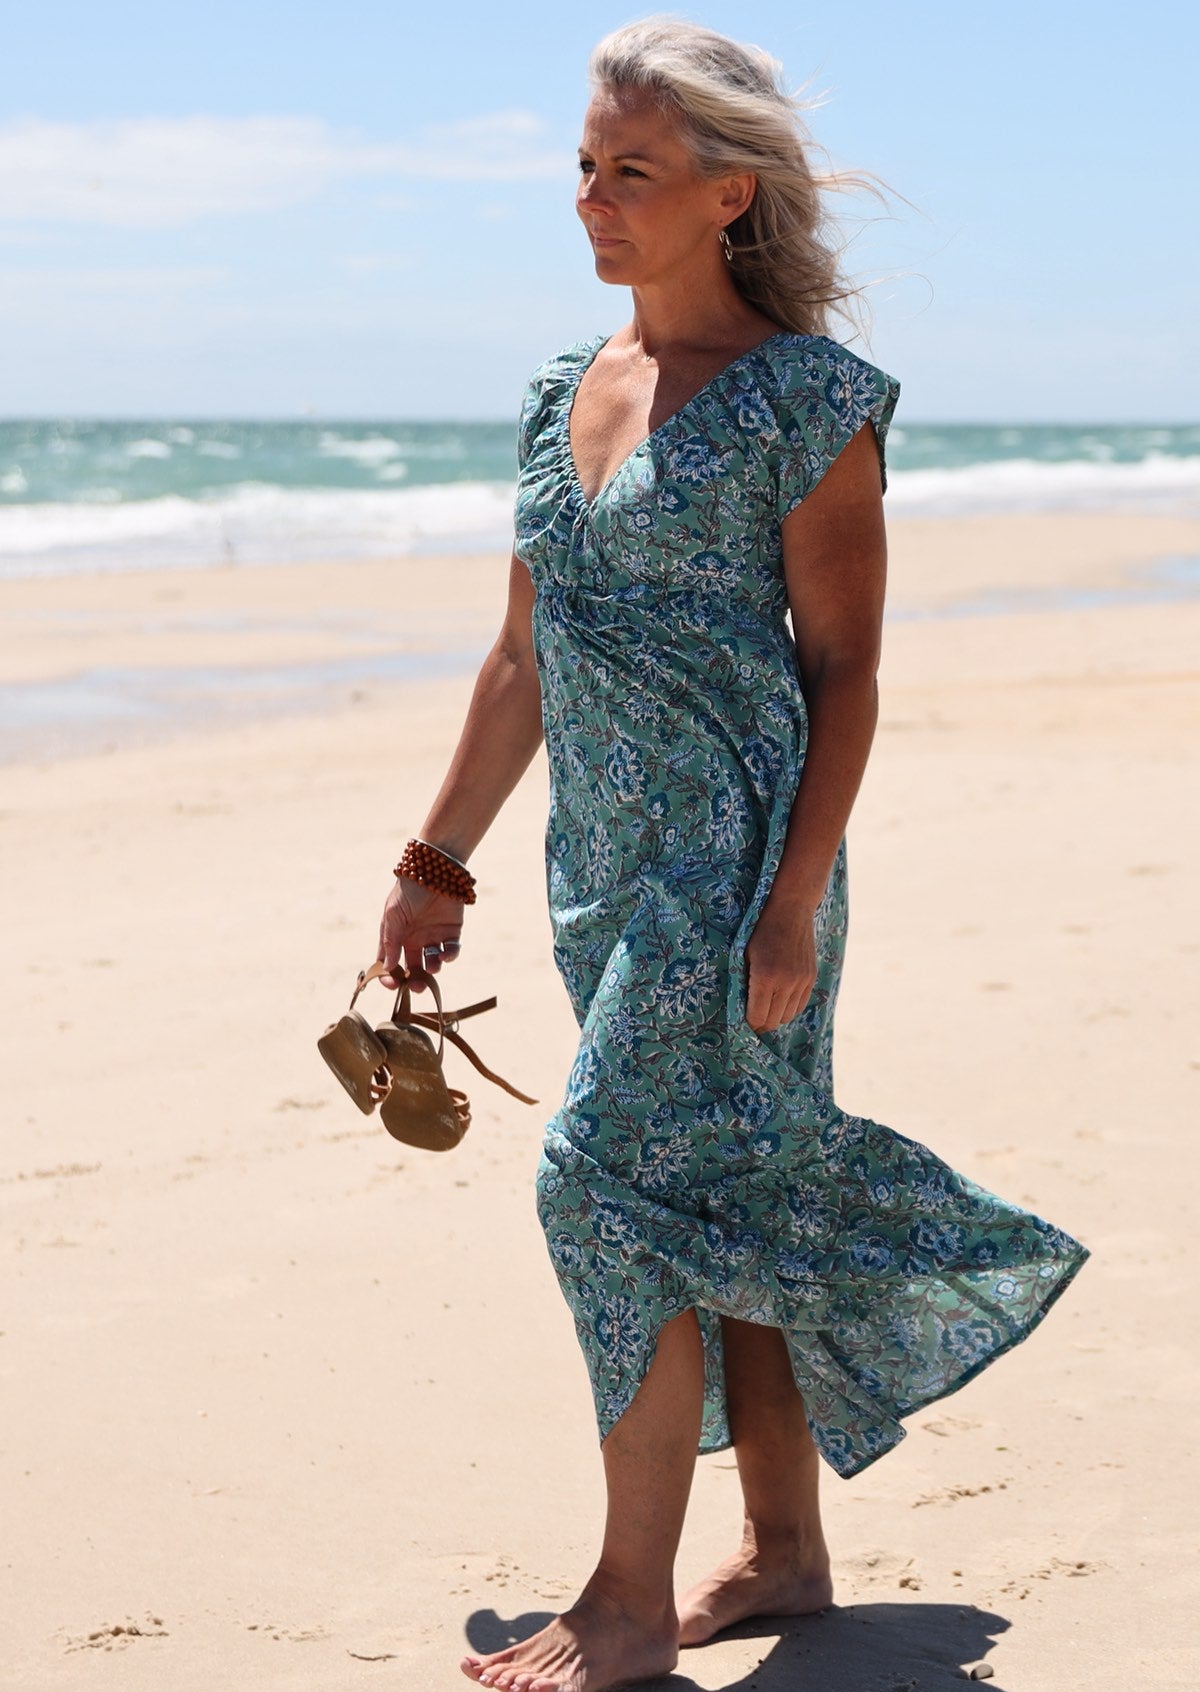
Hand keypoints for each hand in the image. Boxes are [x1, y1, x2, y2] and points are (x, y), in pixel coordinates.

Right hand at [377, 877, 465, 991]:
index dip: (390, 976)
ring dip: (433, 970)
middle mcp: (414, 938)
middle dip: (415, 980)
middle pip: (413, 968)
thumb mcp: (393, 915)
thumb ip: (391, 942)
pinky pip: (451, 951)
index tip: (394, 985)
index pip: (390, 962)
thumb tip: (387, 968)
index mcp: (397, 935)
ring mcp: (433, 936)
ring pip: (433, 962)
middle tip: (418, 987)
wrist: (434, 871)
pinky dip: (449, 957)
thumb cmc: (408, 891)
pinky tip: (445, 955)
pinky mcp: (452, 932)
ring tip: (433, 966)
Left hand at [743, 897, 816, 1033]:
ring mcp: (801, 981)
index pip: (757, 1016)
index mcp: (765, 976)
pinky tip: (779, 1003)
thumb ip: (744, 982)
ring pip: (788, 1016)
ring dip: (775, 1018)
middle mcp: (786, 982)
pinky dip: (789, 1009)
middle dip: (761, 1024)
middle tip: (752, 1020)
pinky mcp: (811, 977)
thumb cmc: (760, 930)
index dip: (748, 1024)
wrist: (791, 909)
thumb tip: (740, 1008)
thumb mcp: (744, 954)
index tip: (742, 1023)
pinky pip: (800, 1005)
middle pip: (773, 1021)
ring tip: (765, 1012)